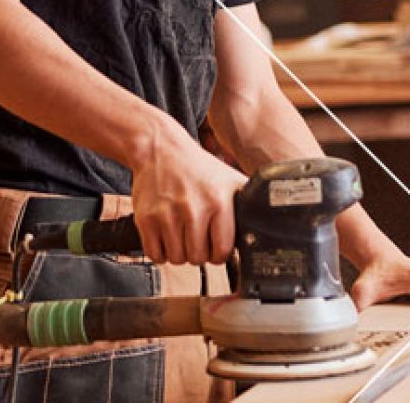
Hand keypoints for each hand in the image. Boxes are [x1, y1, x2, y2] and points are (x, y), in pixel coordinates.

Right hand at [129, 120, 246, 264]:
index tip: (216, 247)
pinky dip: (161, 252)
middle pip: (198, 258)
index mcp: (219, 201)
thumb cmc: (197, 168)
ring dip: (180, 252)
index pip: (223, 251)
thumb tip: (263, 226)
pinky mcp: (146, 219)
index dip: (220, 253)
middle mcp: (194, 208)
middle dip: (199, 252)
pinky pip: (156, 255)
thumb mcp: (229, 179)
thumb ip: (246, 203)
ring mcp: (168, 214)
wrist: (161, 150)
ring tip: (182, 234)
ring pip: (177, 259)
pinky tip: (167, 236)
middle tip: (197, 238)